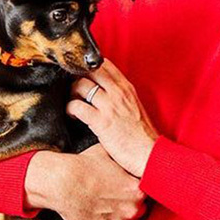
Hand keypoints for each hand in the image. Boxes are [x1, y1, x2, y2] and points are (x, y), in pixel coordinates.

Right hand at [24, 145, 146, 219]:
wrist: (61, 181)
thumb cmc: (82, 165)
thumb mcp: (108, 153)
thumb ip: (125, 157)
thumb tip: (131, 152)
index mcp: (137, 187)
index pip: (150, 193)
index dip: (140, 190)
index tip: (133, 188)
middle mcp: (132, 207)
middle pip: (142, 211)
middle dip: (134, 205)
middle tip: (122, 200)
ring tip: (117, 214)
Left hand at [68, 61, 158, 177]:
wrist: (149, 154)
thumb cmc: (141, 135)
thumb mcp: (134, 107)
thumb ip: (120, 96)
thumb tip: (104, 90)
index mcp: (126, 88)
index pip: (104, 64)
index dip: (88, 66)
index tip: (81, 74)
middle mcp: (118, 92)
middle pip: (90, 70)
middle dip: (77, 76)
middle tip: (73, 88)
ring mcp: (109, 106)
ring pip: (80, 85)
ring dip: (71, 93)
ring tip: (73, 102)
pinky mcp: (101, 121)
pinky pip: (77, 106)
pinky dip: (70, 109)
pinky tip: (72, 116)